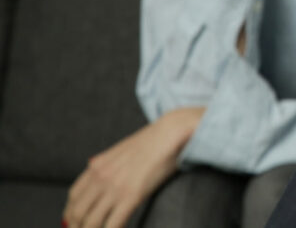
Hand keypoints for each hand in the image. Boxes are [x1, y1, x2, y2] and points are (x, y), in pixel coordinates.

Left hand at [63, 108, 202, 227]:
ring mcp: (115, 188)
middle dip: (78, 227)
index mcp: (97, 166)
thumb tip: (98, 172)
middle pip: (77, 213)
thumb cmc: (152, 141)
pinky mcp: (131, 196)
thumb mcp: (122, 150)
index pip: (73, 196)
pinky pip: (112, 224)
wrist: (170, 132)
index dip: (70, 214)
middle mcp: (100, 178)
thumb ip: (108, 164)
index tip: (75, 223)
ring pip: (91, 222)